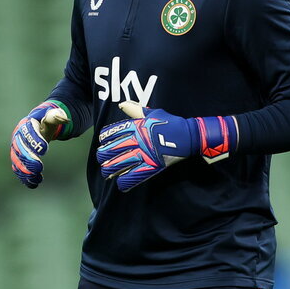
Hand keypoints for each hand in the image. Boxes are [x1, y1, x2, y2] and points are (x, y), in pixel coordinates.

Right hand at [10, 103, 68, 188]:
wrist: (37, 125)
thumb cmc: (46, 121)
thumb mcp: (52, 115)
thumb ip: (57, 116)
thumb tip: (65, 118)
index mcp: (26, 125)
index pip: (28, 132)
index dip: (35, 141)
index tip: (45, 150)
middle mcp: (18, 138)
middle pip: (20, 149)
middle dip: (28, 159)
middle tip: (39, 167)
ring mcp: (16, 149)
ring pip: (17, 162)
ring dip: (26, 171)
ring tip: (36, 178)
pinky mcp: (18, 159)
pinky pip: (19, 169)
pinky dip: (25, 177)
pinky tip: (33, 184)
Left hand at [96, 102, 235, 191]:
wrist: (188, 135)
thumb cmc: (170, 123)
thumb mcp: (152, 113)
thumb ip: (136, 110)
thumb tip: (122, 105)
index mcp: (137, 127)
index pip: (114, 132)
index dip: (105, 137)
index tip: (102, 141)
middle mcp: (139, 140)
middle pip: (113, 150)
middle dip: (103, 156)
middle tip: (101, 159)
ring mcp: (145, 154)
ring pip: (121, 164)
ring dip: (111, 170)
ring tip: (106, 173)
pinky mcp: (153, 165)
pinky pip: (136, 175)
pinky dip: (126, 181)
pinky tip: (120, 183)